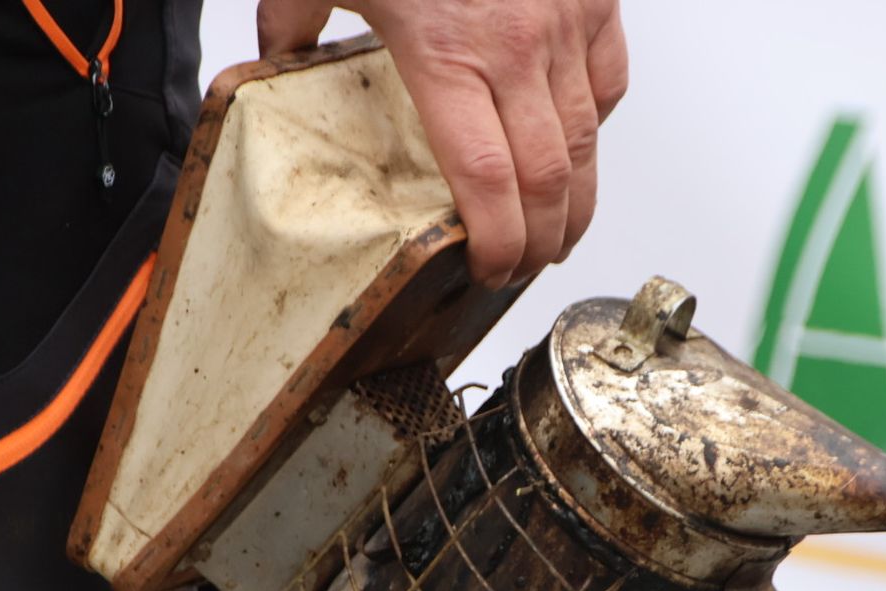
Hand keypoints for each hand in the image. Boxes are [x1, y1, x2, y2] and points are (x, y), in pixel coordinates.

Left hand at [257, 0, 628, 288]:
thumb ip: (294, 15)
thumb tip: (274, 54)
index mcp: (447, 51)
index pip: (486, 178)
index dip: (499, 240)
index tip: (493, 269)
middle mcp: (516, 45)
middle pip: (551, 176)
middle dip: (545, 238)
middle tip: (527, 266)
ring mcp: (566, 20)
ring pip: (590, 139)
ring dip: (579, 198)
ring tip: (561, 230)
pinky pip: (611, 80)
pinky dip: (598, 121)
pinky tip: (579, 143)